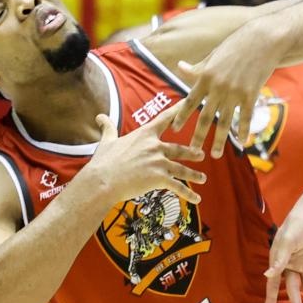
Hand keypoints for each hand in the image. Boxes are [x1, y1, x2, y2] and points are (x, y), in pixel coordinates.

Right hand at [91, 105, 205, 203]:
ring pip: (182, 169)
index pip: (164, 119)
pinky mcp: (159, 178)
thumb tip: (99, 117)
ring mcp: (159, 162)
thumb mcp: (106, 141)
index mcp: (144, 135)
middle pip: (179, 149)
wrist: (103, 181)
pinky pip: (178, 187)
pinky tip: (197, 198)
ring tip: (203, 178)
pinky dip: (188, 194)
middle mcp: (155, 147)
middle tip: (201, 154)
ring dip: (194, 175)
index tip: (187, 103)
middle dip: (191, 153)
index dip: (177, 111)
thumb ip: (108, 128)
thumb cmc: (103, 162)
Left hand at [171, 29, 277, 157]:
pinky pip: (245, 118)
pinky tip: (242, 142)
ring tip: (216, 154)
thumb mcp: (213, 55)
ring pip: (225, 122)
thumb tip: (180, 67)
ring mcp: (235, 92)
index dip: (181, 116)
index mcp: (206, 76)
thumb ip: (197, 67)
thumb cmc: (236, 45)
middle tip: (192, 151)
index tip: (174, 129)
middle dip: (198, 136)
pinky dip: (243, 131)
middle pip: (205, 117)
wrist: (263, 40)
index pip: (190, 101)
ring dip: (220, 140)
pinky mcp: (251, 95)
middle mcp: (218, 87)